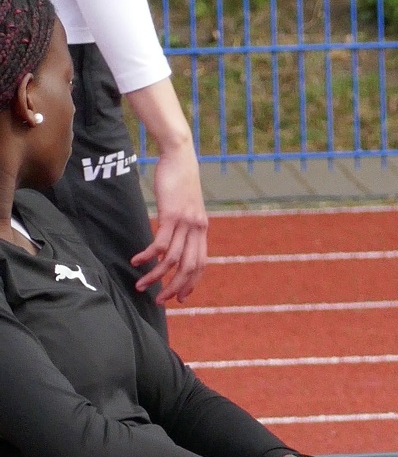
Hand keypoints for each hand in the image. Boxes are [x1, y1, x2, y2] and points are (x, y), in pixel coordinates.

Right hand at [131, 139, 208, 304]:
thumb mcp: (187, 205)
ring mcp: (186, 222)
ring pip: (173, 259)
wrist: (180, 156)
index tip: (182, 297)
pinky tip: (136, 261)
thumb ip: (185, 224)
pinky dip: (148, 256)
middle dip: (175, 287)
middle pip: (190, 267)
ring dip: (156, 276)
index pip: (202, 263)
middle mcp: (197, 228)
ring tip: (141, 286)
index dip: (192, 282)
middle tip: (161, 300)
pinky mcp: (172, 214)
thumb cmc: (180, 180)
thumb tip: (176, 238)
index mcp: (202, 228)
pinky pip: (160, 243)